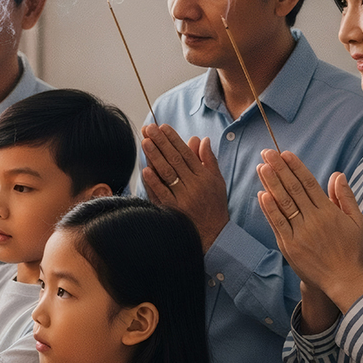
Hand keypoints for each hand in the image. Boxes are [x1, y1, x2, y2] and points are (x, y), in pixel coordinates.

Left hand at [141, 124, 228, 248]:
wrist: (214, 234)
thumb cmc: (214, 205)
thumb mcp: (217, 181)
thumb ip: (208, 159)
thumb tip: (202, 139)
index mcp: (204, 176)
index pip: (186, 153)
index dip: (174, 139)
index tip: (163, 127)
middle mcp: (194, 186)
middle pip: (175, 160)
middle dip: (161, 142)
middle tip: (150, 128)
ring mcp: (183, 198)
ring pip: (167, 174)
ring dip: (155, 157)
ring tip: (145, 142)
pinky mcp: (174, 210)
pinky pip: (162, 193)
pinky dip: (154, 182)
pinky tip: (145, 169)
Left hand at [256, 150, 362, 312]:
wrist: (343, 280)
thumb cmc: (352, 250)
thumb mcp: (357, 222)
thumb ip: (346, 197)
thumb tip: (337, 174)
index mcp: (329, 212)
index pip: (309, 184)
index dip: (296, 167)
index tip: (285, 154)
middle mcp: (314, 220)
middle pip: (293, 189)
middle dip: (279, 169)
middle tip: (267, 153)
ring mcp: (300, 233)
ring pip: (283, 204)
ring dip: (271, 184)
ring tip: (261, 167)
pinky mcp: (289, 246)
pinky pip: (277, 224)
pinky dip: (269, 209)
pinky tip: (262, 194)